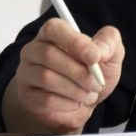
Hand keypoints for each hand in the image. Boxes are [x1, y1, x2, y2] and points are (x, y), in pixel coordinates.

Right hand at [5, 17, 123, 134]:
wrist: (80, 106)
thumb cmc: (90, 75)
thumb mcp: (109, 56)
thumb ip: (109, 43)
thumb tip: (100, 50)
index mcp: (52, 34)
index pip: (53, 29)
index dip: (75, 42)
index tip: (95, 57)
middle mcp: (33, 50)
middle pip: (49, 54)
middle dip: (79, 72)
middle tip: (96, 83)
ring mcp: (27, 73)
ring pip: (47, 77)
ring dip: (75, 90)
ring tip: (88, 95)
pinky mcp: (28, 96)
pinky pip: (45, 99)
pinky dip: (67, 103)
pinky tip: (75, 103)